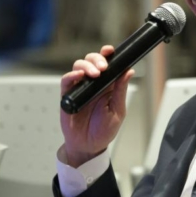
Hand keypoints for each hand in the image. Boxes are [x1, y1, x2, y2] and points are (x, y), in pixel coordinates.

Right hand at [60, 45, 134, 166]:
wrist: (88, 146)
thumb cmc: (104, 130)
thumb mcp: (117, 110)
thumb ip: (120, 90)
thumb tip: (129, 71)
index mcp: (107, 85)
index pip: (107, 64)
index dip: (107, 54)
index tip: (110, 50)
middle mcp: (93, 83)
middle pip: (91, 60)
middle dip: (97, 59)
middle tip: (103, 68)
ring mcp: (79, 88)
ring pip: (79, 66)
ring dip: (86, 66)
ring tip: (94, 74)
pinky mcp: (68, 95)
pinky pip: (67, 81)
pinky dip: (72, 75)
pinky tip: (79, 76)